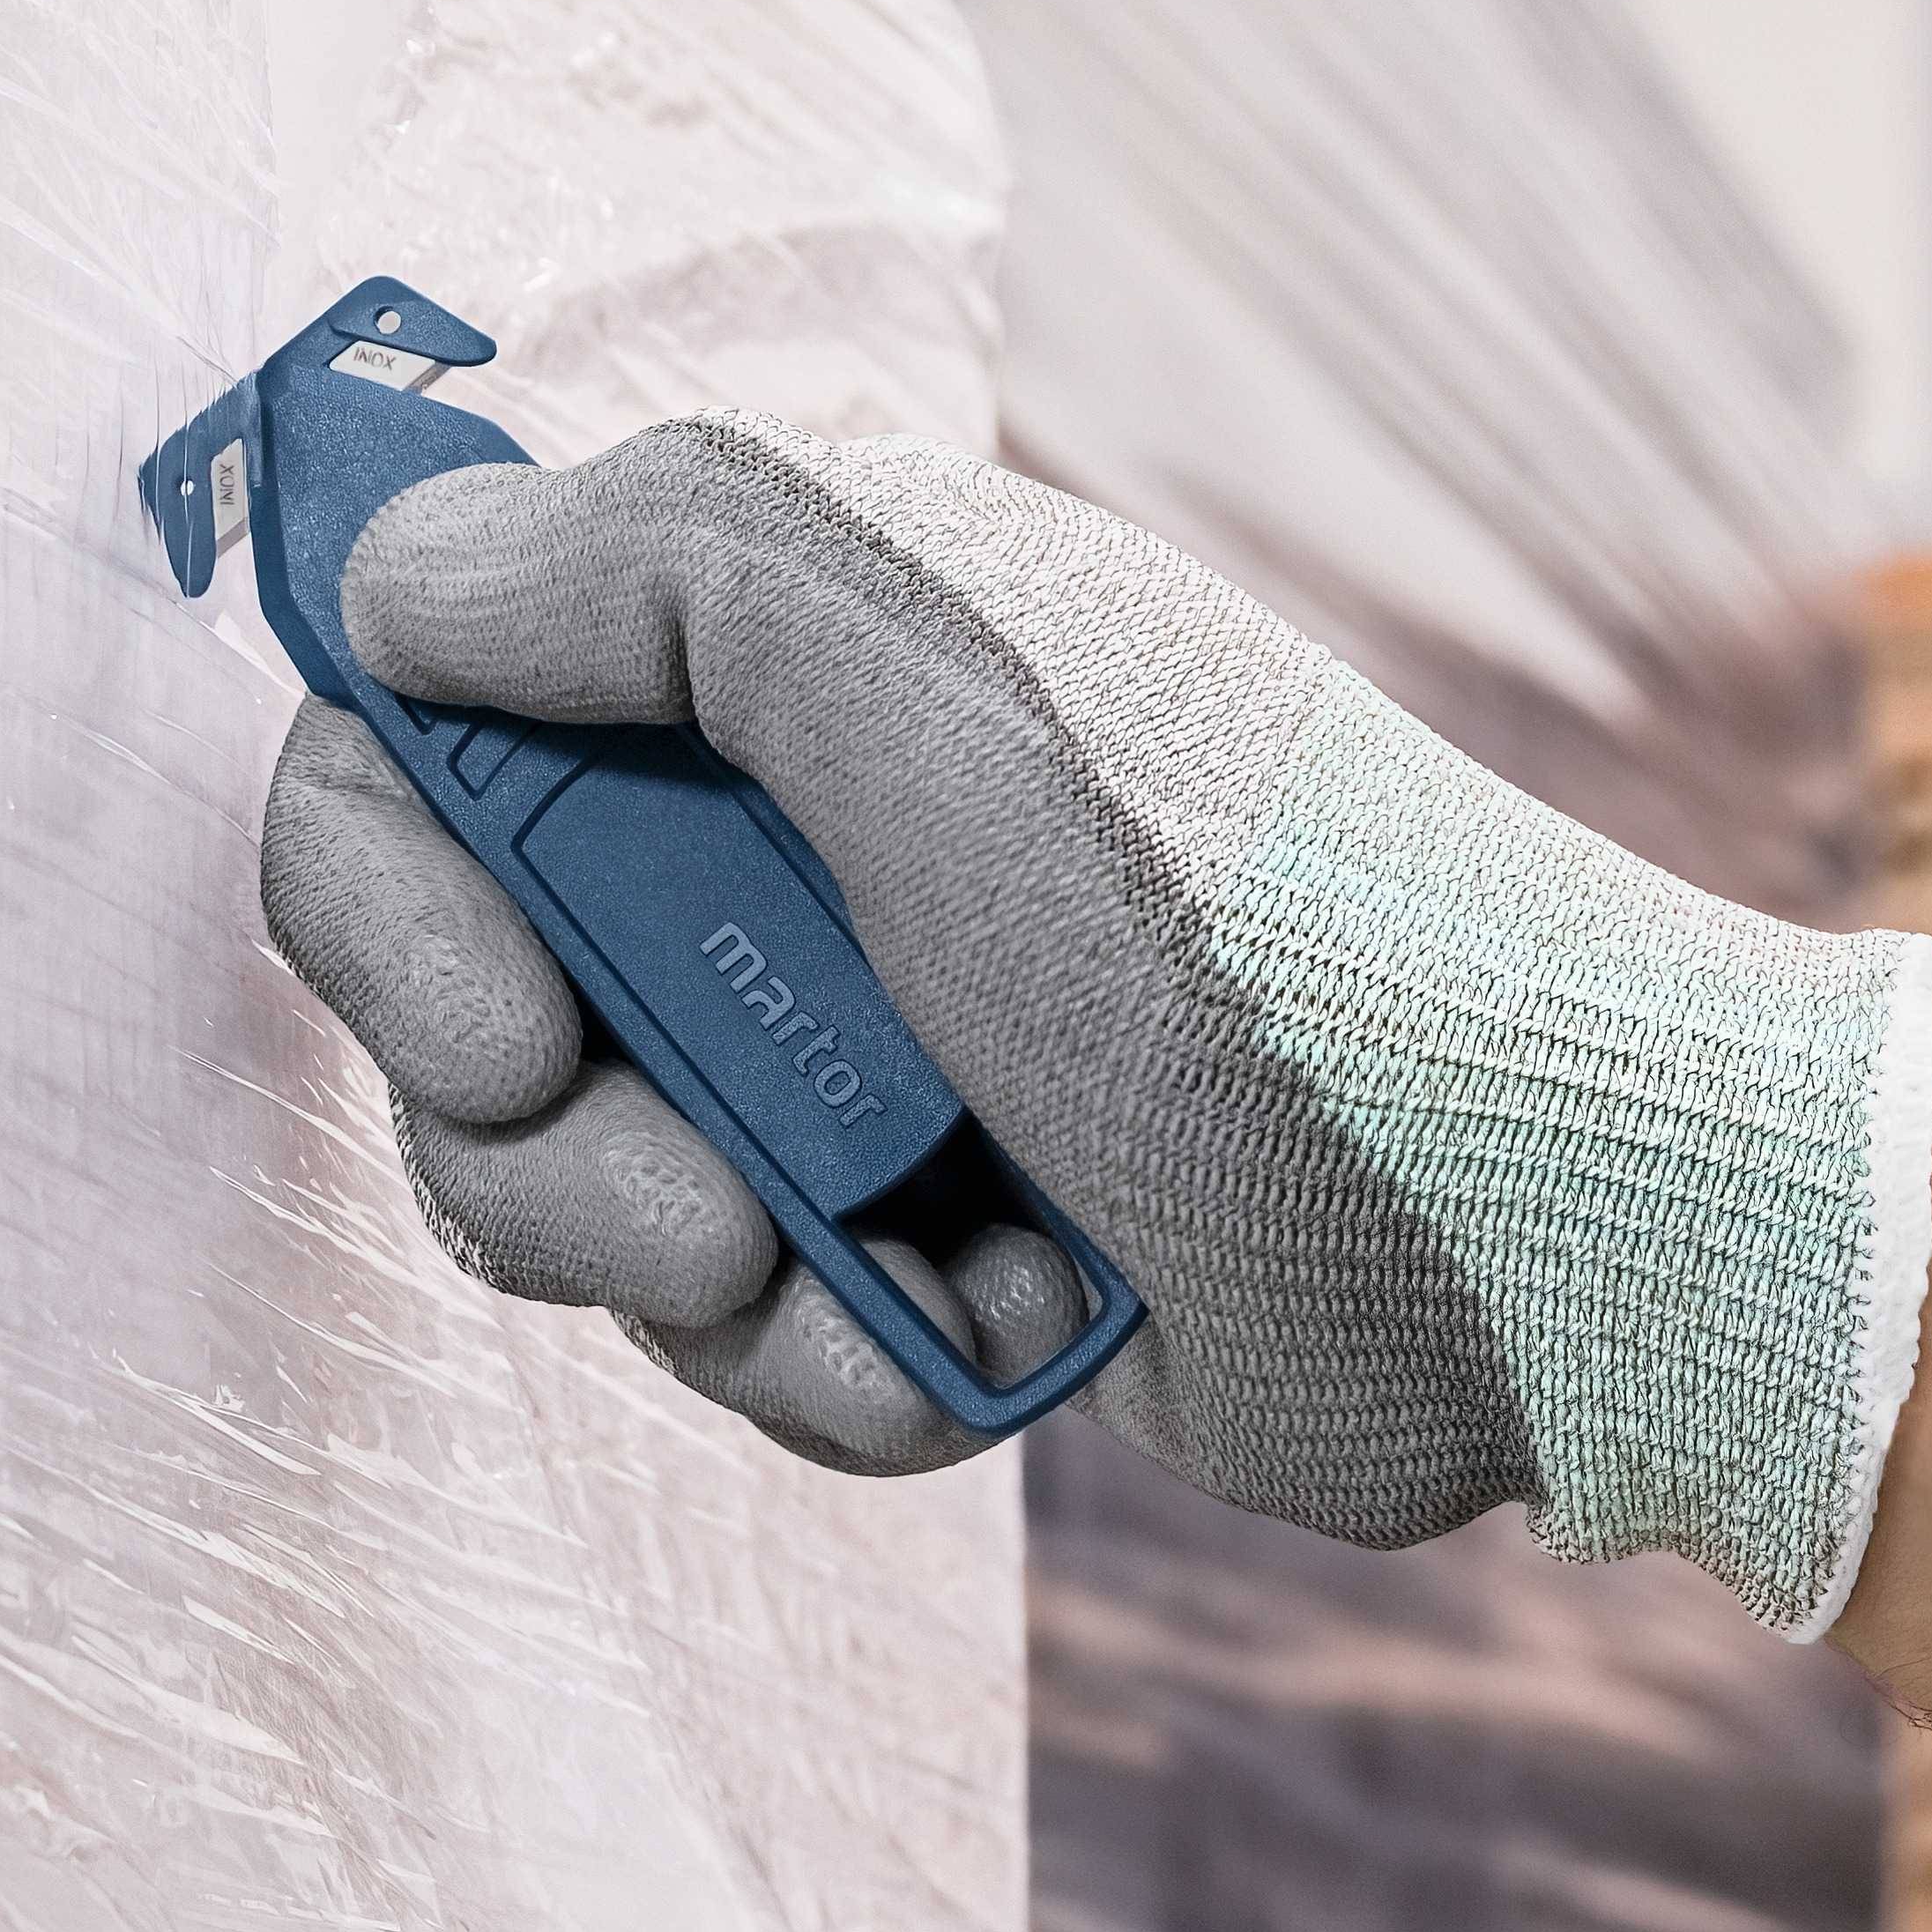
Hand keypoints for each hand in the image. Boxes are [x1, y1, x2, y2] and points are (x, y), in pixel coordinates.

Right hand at [252, 418, 1931, 1635]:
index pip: (435, 721)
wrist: (1537, 1230)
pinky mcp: (933, 1225)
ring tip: (879, 1286)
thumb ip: (655, 582)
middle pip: (469, 986)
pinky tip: (991, 1334)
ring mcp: (867, 1031)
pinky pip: (743, 1328)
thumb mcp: (944, 685)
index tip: (498, 1020)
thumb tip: (401, 572)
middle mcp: (806, 821)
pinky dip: (837, 1359)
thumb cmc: (1255, 930)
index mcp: (796, 645)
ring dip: (700, 1275)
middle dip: (550, 1140)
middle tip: (694, 1219)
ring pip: (582, 1184)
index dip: (393, 885)